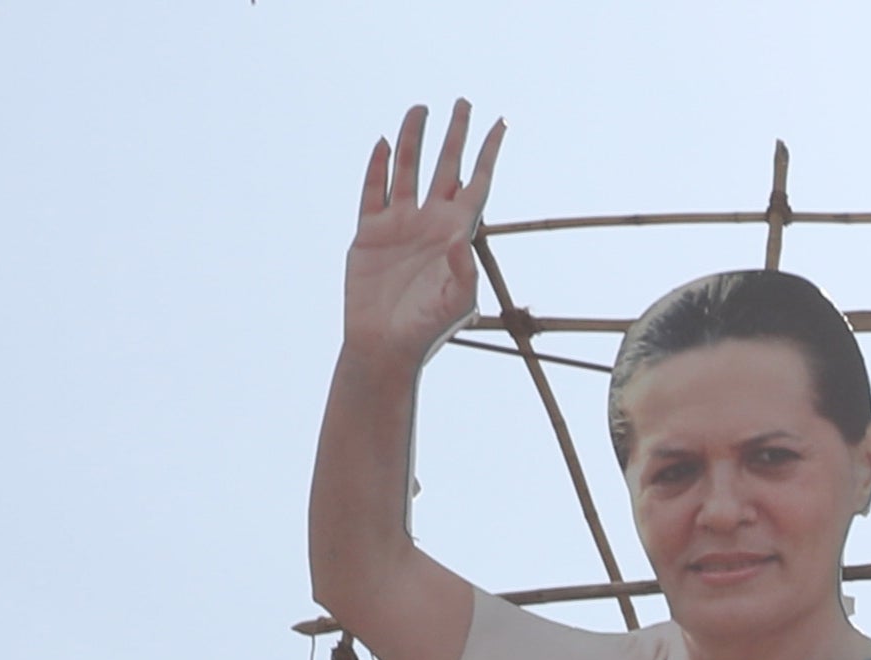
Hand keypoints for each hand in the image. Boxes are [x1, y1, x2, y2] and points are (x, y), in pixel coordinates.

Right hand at [347, 98, 506, 362]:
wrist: (384, 346)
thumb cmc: (427, 330)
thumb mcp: (457, 303)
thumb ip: (465, 270)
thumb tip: (463, 238)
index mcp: (456, 234)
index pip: (476, 183)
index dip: (488, 153)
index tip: (500, 123)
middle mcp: (430, 223)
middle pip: (446, 166)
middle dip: (455, 135)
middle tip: (463, 102)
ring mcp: (400, 225)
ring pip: (407, 169)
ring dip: (413, 139)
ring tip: (420, 109)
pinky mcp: (370, 232)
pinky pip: (373, 190)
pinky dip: (376, 166)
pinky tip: (382, 142)